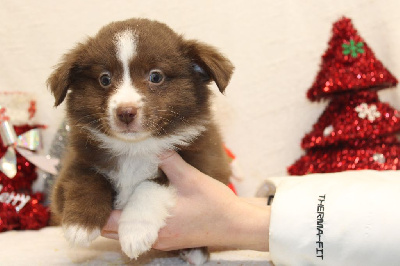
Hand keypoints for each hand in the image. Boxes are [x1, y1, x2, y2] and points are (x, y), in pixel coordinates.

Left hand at [101, 151, 269, 251]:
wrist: (237, 225)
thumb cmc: (214, 204)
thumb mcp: (191, 178)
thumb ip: (169, 161)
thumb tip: (153, 145)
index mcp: (154, 224)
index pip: (113, 224)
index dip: (101, 210)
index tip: (99, 193)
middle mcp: (155, 237)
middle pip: (117, 232)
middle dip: (109, 215)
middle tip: (108, 192)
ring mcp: (163, 242)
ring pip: (130, 234)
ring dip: (123, 219)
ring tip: (123, 197)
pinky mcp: (172, 241)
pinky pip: (145, 234)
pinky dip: (138, 222)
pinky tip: (145, 205)